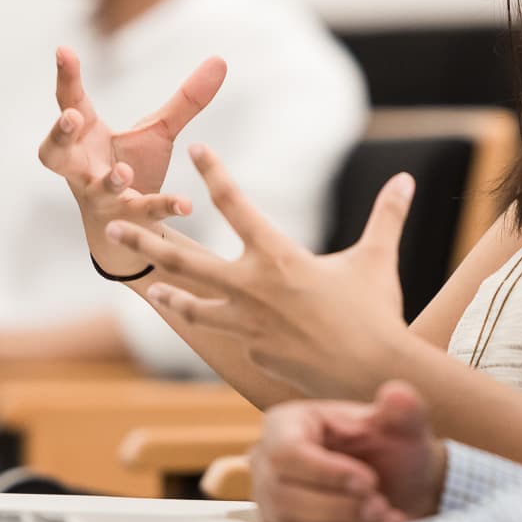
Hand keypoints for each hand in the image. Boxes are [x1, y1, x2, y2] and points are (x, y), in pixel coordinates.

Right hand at [38, 48, 226, 272]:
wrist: (129, 228)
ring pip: (96, 190)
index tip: (63, 49)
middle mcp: (84, 167)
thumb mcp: (158, 131)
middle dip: (58, 134)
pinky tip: (186, 205)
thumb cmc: (132, 167)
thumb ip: (186, 100)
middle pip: (55, 152)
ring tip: (124, 173)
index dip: (65, 77)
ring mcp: (101, 196)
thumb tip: (221, 60)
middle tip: (70, 116)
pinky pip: (143, 213)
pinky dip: (163, 207)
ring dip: (110, 181)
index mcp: (86, 136)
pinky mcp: (127, 220)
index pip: (70, 101)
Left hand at [104, 145, 413, 395]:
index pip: (236, 204)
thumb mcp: (377, 259)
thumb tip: (408, 179)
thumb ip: (387, 216)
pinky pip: (228, 335)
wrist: (370, 372)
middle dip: (146, 240)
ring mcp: (247, 324)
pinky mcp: (252, 352)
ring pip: (194, 305)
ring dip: (168, 293)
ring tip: (146, 287)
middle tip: (113, 224)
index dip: (214, 172)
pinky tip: (200, 321)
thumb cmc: (376, 313)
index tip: (195, 149)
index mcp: (279, 255)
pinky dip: (213, 326)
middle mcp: (252, 287)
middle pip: (186, 259)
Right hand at [252, 381, 445, 521]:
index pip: (288, 452)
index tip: (369, 482)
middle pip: (285, 494)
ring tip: (383, 520)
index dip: (326, 472)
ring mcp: (269, 500)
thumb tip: (396, 394)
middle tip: (380, 507)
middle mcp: (266, 462)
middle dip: (338, 506)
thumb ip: (402, 410)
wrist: (397, 488)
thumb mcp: (402, 426)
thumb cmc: (393, 450)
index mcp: (286, 424)